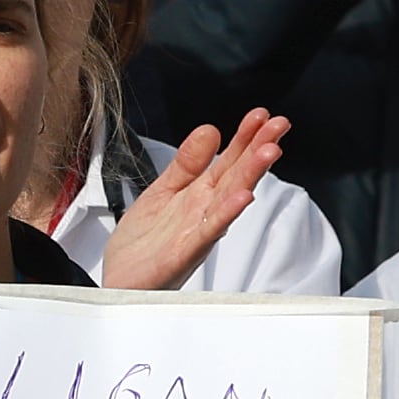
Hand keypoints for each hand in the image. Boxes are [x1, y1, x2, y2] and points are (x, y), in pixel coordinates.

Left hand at [101, 110, 287, 291]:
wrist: (119, 282)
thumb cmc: (143, 245)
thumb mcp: (162, 190)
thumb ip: (187, 163)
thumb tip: (209, 130)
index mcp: (199, 196)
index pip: (228, 161)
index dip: (245, 137)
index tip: (262, 116)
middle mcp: (204, 213)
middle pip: (236, 175)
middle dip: (258, 149)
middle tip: (279, 126)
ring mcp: (197, 232)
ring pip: (229, 199)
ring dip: (251, 175)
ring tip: (269, 152)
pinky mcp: (183, 252)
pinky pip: (208, 230)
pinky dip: (226, 213)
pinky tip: (242, 198)